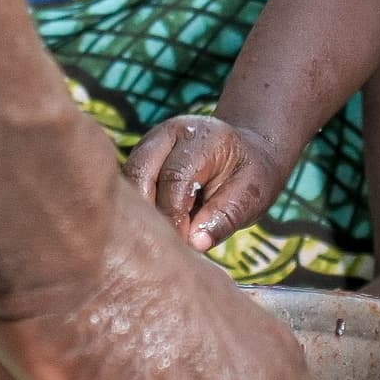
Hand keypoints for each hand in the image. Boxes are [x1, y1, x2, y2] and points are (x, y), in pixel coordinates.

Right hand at [128, 112, 287, 251]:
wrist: (244, 155)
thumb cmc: (249, 177)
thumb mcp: (250, 197)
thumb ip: (224, 218)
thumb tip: (195, 243)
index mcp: (200, 137)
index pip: (175, 177)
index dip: (175, 215)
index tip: (184, 244)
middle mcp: (168, 134)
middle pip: (140, 173)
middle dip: (149, 214)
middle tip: (166, 246)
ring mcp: (149, 144)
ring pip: (128, 179)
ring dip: (139, 213)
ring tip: (159, 240)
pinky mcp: (140, 159)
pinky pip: (128, 185)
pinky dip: (136, 209)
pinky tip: (152, 230)